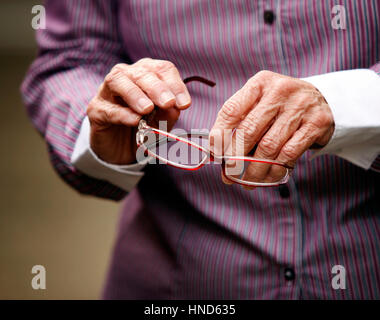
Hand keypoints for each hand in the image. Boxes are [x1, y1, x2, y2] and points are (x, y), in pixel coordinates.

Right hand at [87, 58, 190, 163]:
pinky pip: (108, 108)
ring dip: (136, 94)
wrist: (121, 152)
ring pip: (119, 81)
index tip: (184, 104)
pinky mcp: (96, 110)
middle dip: (157, 88)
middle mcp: (126, 76)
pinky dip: (122, 114)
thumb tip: (175, 107)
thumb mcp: (161, 124)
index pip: (162, 69)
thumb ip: (168, 115)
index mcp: (147, 75)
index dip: (175, 84)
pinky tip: (135, 120)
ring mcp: (107, 91)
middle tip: (168, 103)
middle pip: (141, 72)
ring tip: (148, 109)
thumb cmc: (144, 129)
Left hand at [210, 70, 333, 187]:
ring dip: (255, 169)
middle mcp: (280, 91)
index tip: (214, 153)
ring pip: (269, 146)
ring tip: (248, 182)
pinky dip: (275, 170)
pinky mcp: (316, 124)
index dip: (219, 134)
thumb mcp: (259, 102)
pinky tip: (268, 178)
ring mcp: (300, 107)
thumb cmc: (279, 105)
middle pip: (249, 130)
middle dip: (235, 157)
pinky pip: (289, 153)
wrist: (321, 100)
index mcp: (259, 83)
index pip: (231, 110)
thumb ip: (239, 121)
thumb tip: (217, 153)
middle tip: (228, 173)